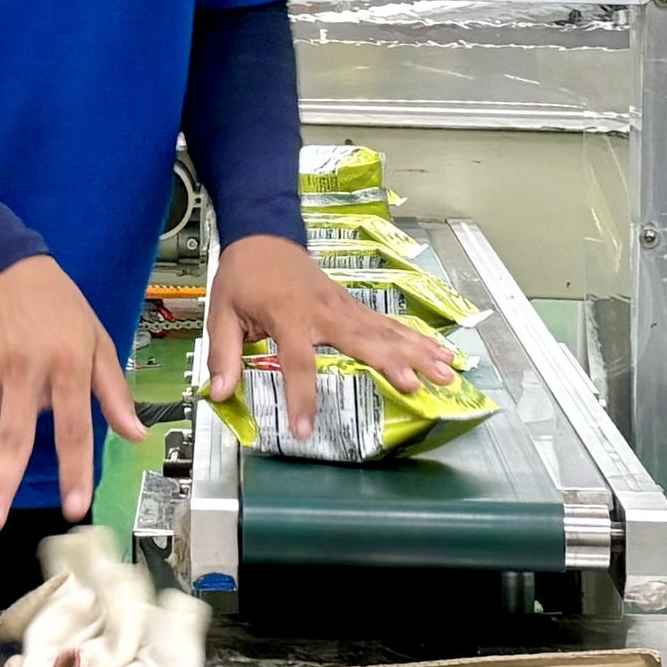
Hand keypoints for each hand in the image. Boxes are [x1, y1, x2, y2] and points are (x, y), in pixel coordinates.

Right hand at [0, 255, 145, 536]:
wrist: (3, 265)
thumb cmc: (56, 304)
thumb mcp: (97, 339)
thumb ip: (113, 391)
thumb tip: (134, 434)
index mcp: (66, 364)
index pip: (72, 427)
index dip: (73, 469)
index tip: (75, 505)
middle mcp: (26, 372)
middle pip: (13, 437)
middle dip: (1, 483)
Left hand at [205, 235, 458, 440]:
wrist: (263, 235)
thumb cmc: (242, 277)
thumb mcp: (221, 313)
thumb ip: (223, 355)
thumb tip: (219, 395)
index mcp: (289, 315)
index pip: (299, 362)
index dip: (302, 398)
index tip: (303, 430)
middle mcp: (324, 311)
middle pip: (363, 341)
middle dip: (393, 365)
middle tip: (418, 388)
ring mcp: (343, 306)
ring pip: (385, 331)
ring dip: (417, 352)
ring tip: (446, 373)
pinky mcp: (352, 306)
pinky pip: (386, 324)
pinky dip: (414, 339)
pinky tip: (438, 352)